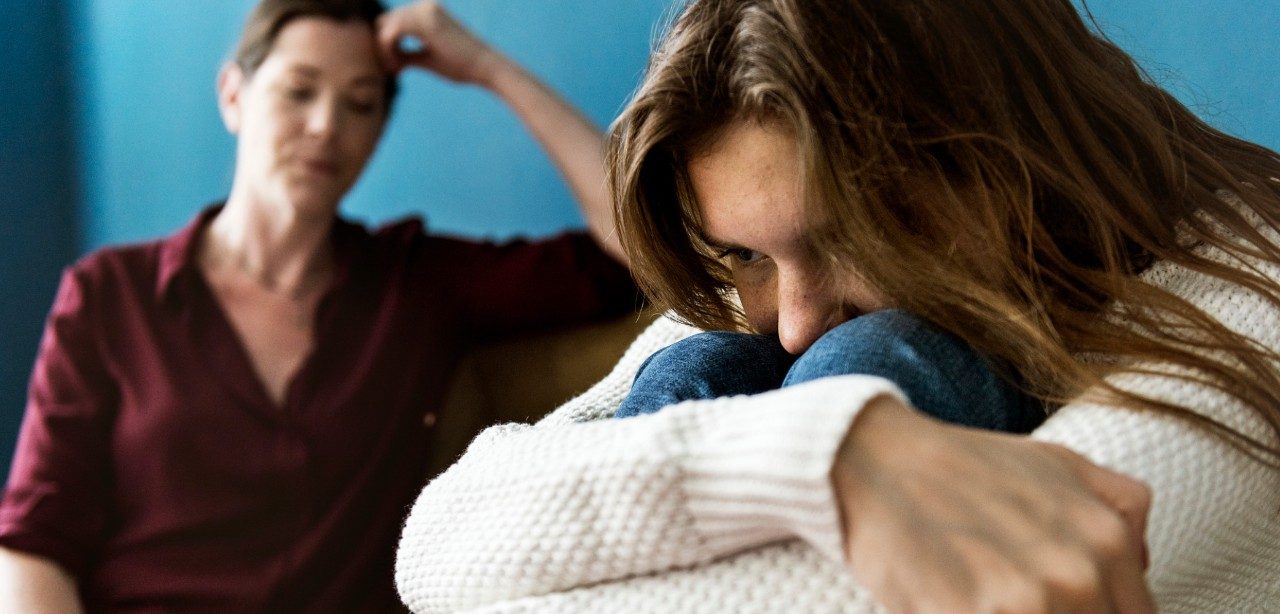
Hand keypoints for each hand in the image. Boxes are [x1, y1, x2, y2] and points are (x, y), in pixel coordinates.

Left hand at [376, 1, 506, 85]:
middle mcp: (424, 6)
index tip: (396, 68)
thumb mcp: (427, 57)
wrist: (486, 67)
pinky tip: (399, 68)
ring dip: (384, 51)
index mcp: (426, 11)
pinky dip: (388, 51)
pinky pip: (391, 33)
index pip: (391, 21)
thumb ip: (406, 54)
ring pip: (384, 27)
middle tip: (394, 70)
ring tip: (397, 70)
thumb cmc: (461, 66)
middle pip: (384, 22)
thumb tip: (385, 59)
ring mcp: (424, 10)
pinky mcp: (425, 21)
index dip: (386, 44)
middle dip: (383, 47)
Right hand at [833, 397, 1154, 612]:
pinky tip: (957, 603)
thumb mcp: (1058, 462)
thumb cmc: (962, 464)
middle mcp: (1077, 575)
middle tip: (1017, 598)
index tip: (1065, 607)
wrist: (876, 458)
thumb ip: (1121, 505)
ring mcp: (1023, 602)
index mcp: (1108, 541)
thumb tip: (1143, 561)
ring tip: (988, 598)